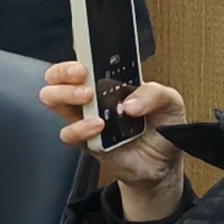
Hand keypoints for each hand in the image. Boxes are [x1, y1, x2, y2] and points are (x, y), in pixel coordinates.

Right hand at [39, 59, 188, 220]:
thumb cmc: (162, 130)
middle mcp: (92, 97)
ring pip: (53, 99)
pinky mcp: (85, 141)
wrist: (164, 164)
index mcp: (109, 82)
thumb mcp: (170, 102)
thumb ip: (154, 94)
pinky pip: (68, 132)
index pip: (80, 62)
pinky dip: (80, 128)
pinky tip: (98, 127)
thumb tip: (129, 103)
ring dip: (66, 95)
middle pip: (56, 77)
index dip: (74, 59)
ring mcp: (85, 118)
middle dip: (63, 73)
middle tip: (82, 77)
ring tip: (88, 99)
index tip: (83, 64)